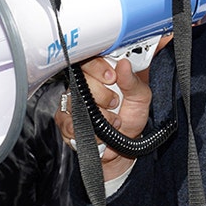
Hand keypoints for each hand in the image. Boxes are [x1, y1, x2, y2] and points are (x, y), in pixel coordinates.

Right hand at [56, 56, 152, 180]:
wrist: (124, 145)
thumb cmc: (130, 117)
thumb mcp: (140, 97)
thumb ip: (132, 81)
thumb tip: (124, 63)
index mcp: (99, 75)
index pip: (88, 61)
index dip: (98, 68)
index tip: (112, 78)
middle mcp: (82, 86)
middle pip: (80, 81)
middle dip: (102, 95)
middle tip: (115, 103)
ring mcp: (71, 104)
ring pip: (75, 103)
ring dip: (99, 116)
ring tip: (113, 121)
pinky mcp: (65, 122)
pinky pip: (69, 123)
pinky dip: (89, 131)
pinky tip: (100, 132)